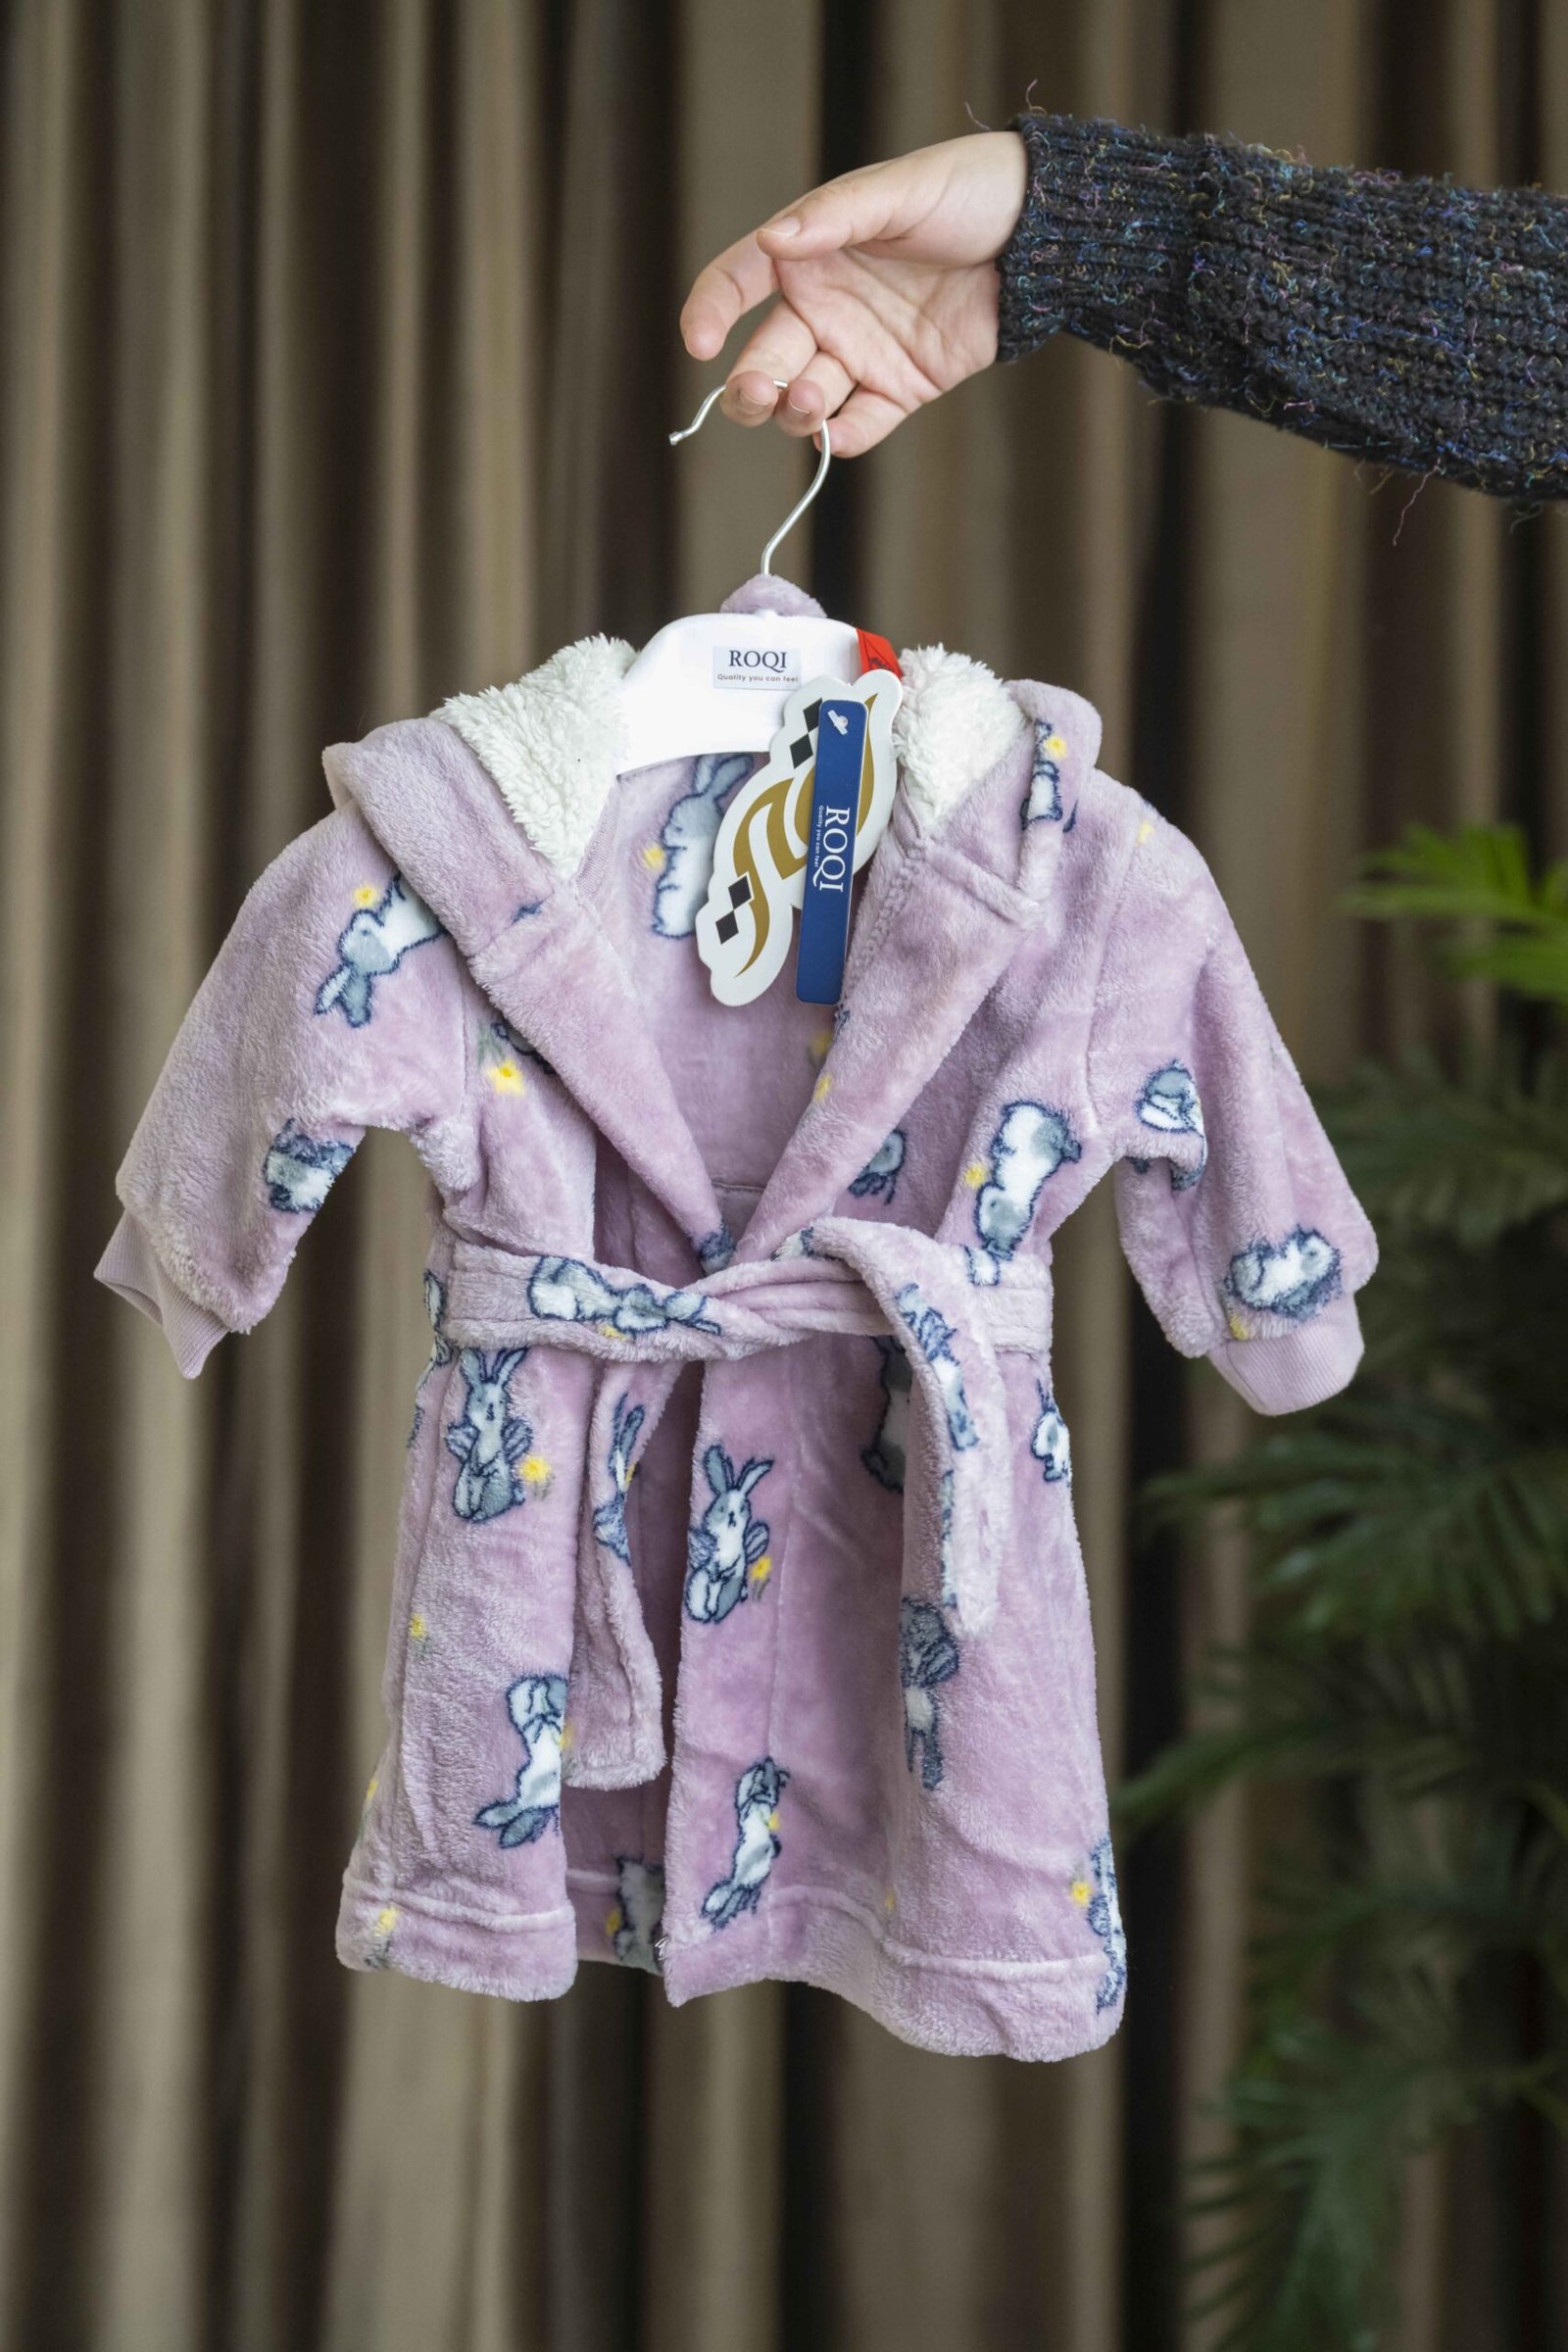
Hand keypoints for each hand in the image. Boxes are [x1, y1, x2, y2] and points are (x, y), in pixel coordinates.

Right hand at [679, 130, 1028, 457]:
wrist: (1040, 235)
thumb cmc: (965, 194)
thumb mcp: (899, 192)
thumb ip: (833, 217)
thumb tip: (770, 241)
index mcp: (808, 252)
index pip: (737, 283)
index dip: (709, 310)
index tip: (698, 342)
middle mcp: (824, 307)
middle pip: (766, 358)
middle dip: (751, 384)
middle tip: (759, 393)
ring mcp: (860, 352)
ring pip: (805, 398)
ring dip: (795, 411)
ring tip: (811, 402)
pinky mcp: (900, 387)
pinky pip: (861, 424)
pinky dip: (844, 439)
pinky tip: (835, 437)